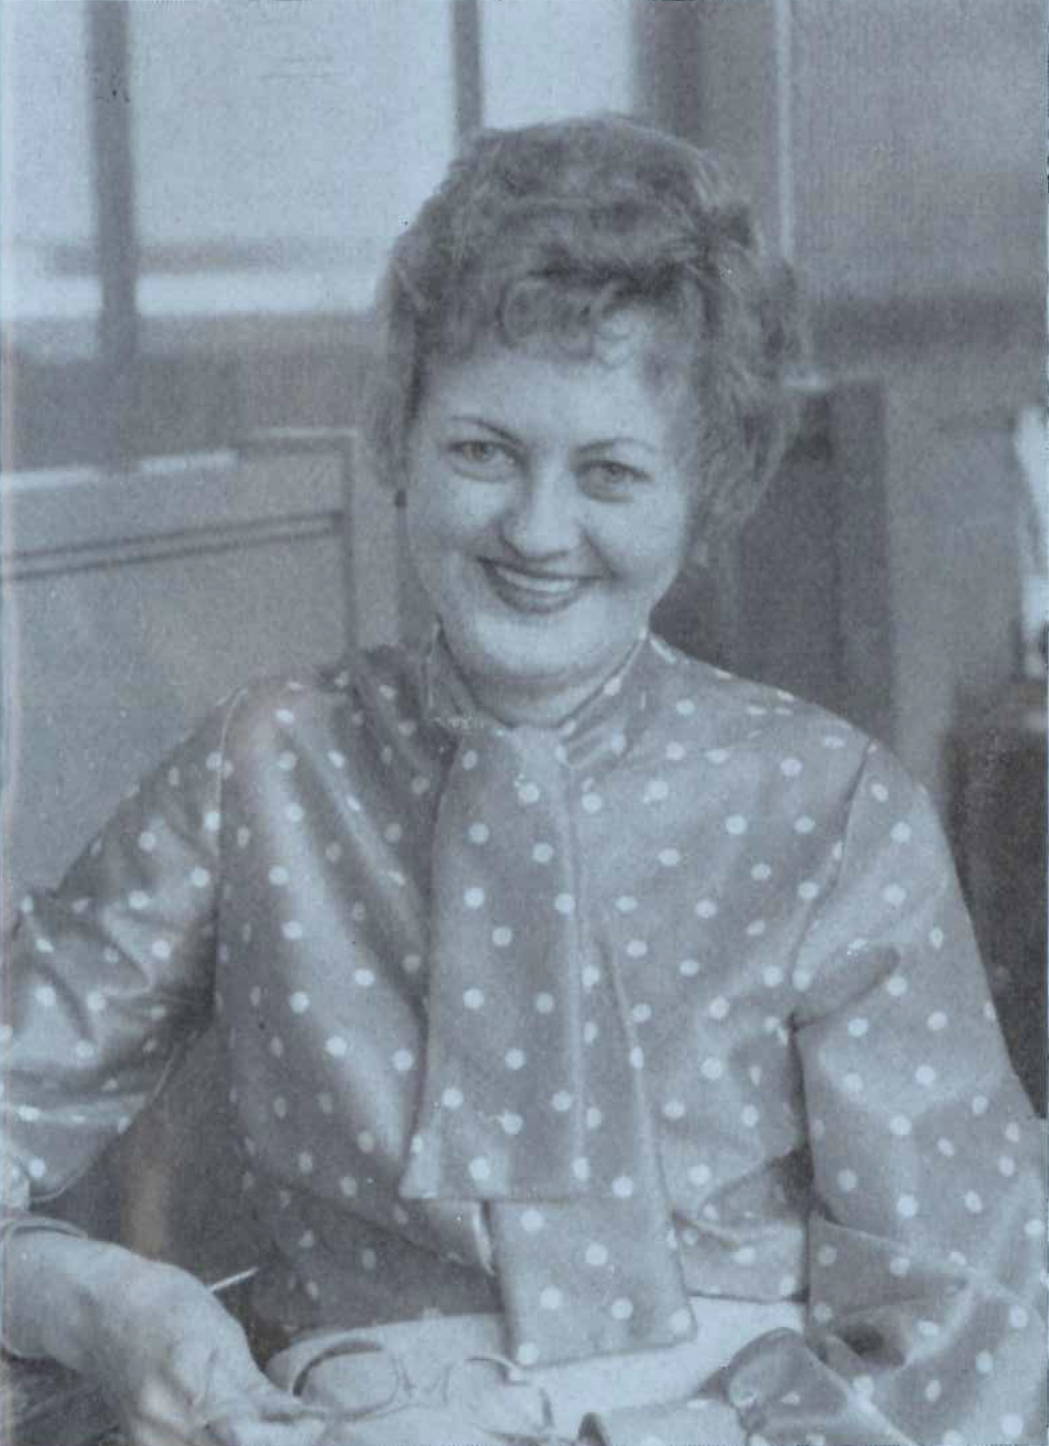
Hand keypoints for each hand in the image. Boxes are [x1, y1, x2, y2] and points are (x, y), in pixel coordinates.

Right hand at [86, 1256, 330, 1445]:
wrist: (104, 1310)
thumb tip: (299, 1419)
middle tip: (303, 1431)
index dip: (286, 1437)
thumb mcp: (223, 1332)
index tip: (317, 1426)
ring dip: (245, 1444)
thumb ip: (254, 1387)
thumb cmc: (171, 1306)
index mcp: (193, 1376)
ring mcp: (148, 1438)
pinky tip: (231, 1434)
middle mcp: (167, 1417)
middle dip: (267, 1443)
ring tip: (269, 1431)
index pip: (247, 1431)